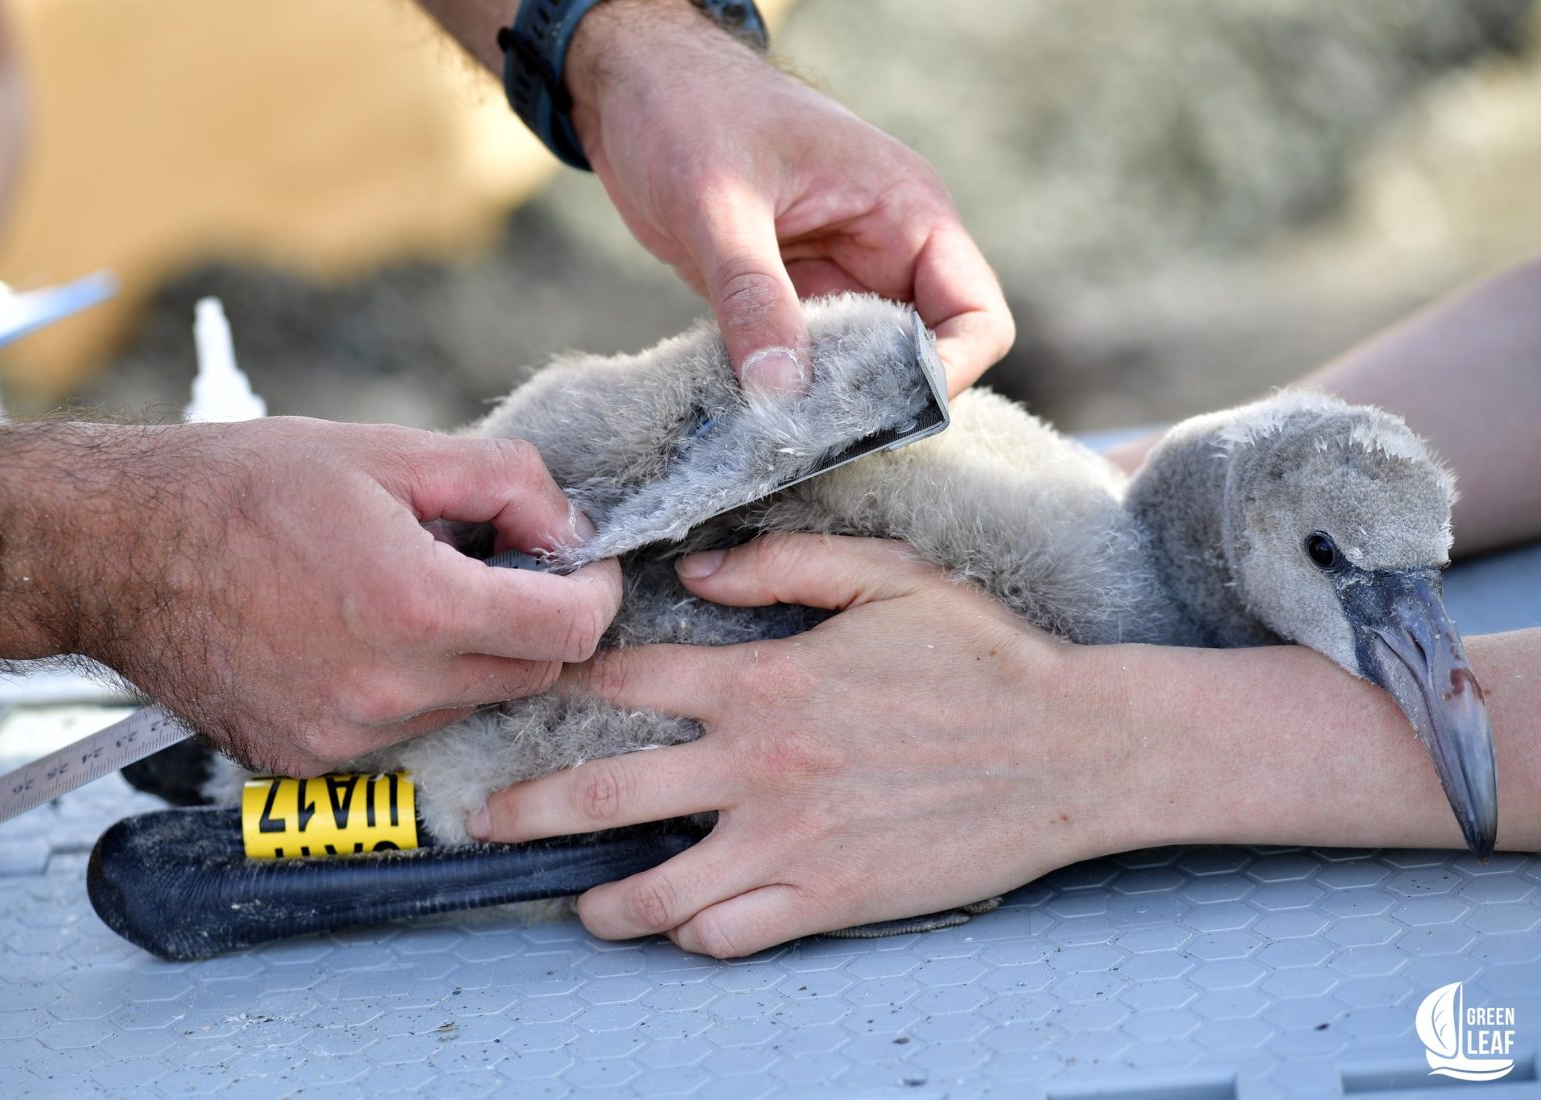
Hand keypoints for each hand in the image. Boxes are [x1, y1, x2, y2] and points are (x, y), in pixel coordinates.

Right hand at [0, 418, 617, 775]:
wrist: (113, 548)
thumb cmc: (245, 487)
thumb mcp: (391, 450)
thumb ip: (507, 483)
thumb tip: (574, 528)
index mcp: (419, 608)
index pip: (571, 630)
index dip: (595, 590)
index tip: (581, 563)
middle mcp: (389, 691)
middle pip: (532, 674)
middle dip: (536, 620)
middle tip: (496, 564)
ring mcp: (345, 737)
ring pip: (469, 705)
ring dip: (470, 655)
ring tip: (408, 591)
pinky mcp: (307, 761)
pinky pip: (401, 730)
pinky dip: (408, 687)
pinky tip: (357, 633)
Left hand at [468, 534, 1131, 956]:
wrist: (1070, 751)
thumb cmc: (981, 657)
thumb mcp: (887, 577)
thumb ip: (782, 565)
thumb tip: (693, 566)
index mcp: (764, 681)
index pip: (627, 679)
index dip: (564, 677)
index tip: (531, 685)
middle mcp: (759, 767)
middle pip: (602, 792)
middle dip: (527, 810)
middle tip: (487, 822)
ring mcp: (789, 843)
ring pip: (652, 891)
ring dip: (599, 898)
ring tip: (579, 899)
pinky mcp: (829, 902)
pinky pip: (728, 935)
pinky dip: (694, 933)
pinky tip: (687, 920)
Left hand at [565, 2, 1012, 396]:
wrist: (631, 85)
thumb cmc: (688, 108)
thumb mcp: (717, 201)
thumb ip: (751, 295)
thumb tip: (780, 392)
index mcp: (907, 212)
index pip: (975, 316)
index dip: (947, 375)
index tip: (882, 415)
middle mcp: (885, 252)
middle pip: (921, 361)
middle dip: (876, 405)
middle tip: (811, 437)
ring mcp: (837, 279)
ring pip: (860, 373)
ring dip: (825, 407)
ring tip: (773, 435)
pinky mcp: (788, 299)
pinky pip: (804, 364)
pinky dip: (782, 392)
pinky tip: (743, 413)